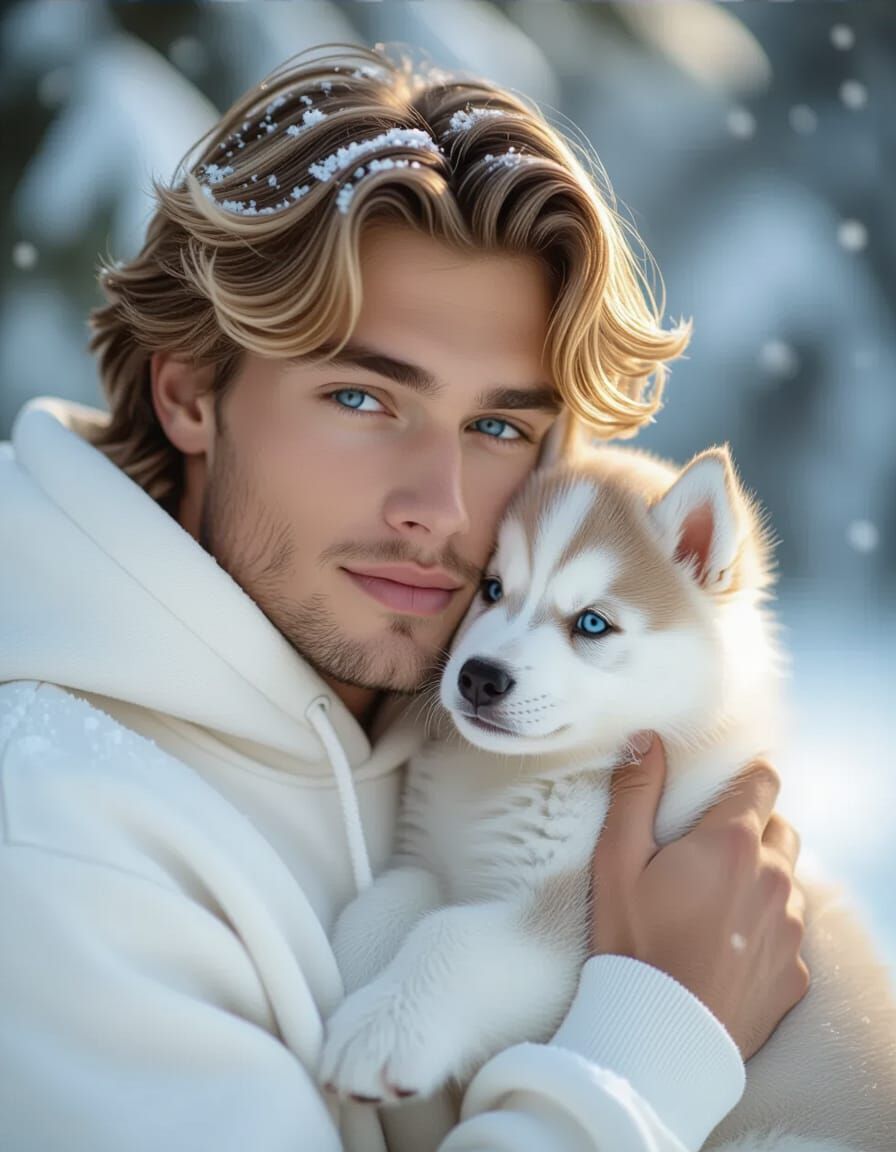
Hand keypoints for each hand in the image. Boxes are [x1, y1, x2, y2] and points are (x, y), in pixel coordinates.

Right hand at [590, 734, 808, 1060]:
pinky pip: (789, 932)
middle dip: (752, 827)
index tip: (723, 786)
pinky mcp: (794, 972)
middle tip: (707, 848)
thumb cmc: (633, 943)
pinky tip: (726, 945)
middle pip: (780, 827)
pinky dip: (765, 928)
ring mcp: (791, 927)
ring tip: (715, 900)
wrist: (660, 1037)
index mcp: (733, 842)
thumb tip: (648, 740)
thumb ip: (636, 793)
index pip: (762, 781)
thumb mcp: (616, 860)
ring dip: (761, 877)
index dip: (744, 776)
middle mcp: (775, 878)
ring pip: (788, 879)